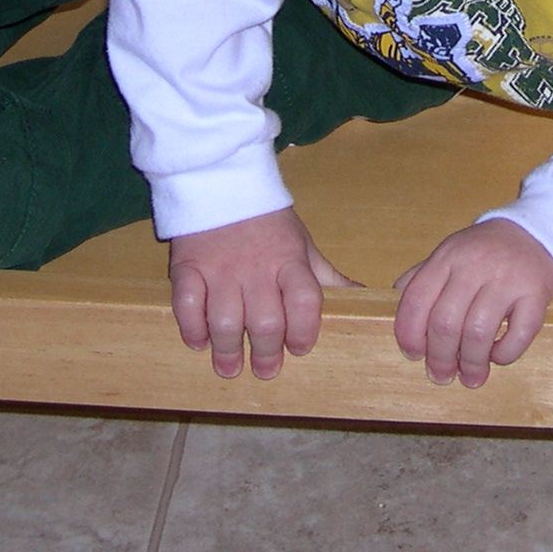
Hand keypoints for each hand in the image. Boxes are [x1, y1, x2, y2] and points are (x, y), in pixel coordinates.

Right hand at [168, 208, 356, 379]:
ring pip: (226, 322)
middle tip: (265, 370)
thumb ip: (328, 277)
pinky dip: (192, 329)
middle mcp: (257, 268)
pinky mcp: (188, 267)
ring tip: (230, 367)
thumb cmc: (268, 223)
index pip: (305, 302)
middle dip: (266, 353)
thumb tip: (364, 297)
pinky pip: (188, 306)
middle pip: (266, 322)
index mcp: (290, 261)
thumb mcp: (303, 245)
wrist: (220, 182)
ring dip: (228, 350)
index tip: (299, 349)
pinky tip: (200, 341)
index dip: (305, 332)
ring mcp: (220, 269)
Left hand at [392, 219, 552, 387]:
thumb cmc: (484, 253)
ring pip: (478, 331)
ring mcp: (507, 278)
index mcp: (447, 257)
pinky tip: (498, 356)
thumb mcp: (449, 255)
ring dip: (471, 363)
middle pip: (445, 321)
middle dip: (439, 358)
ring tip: (471, 377)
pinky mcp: (536, 292)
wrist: (536, 234)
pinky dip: (505, 354)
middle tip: (441, 377)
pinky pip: (519, 334)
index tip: (412, 356)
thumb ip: (421, 279)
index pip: (416, 299)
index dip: (409, 334)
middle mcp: (474, 265)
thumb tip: (392, 314)